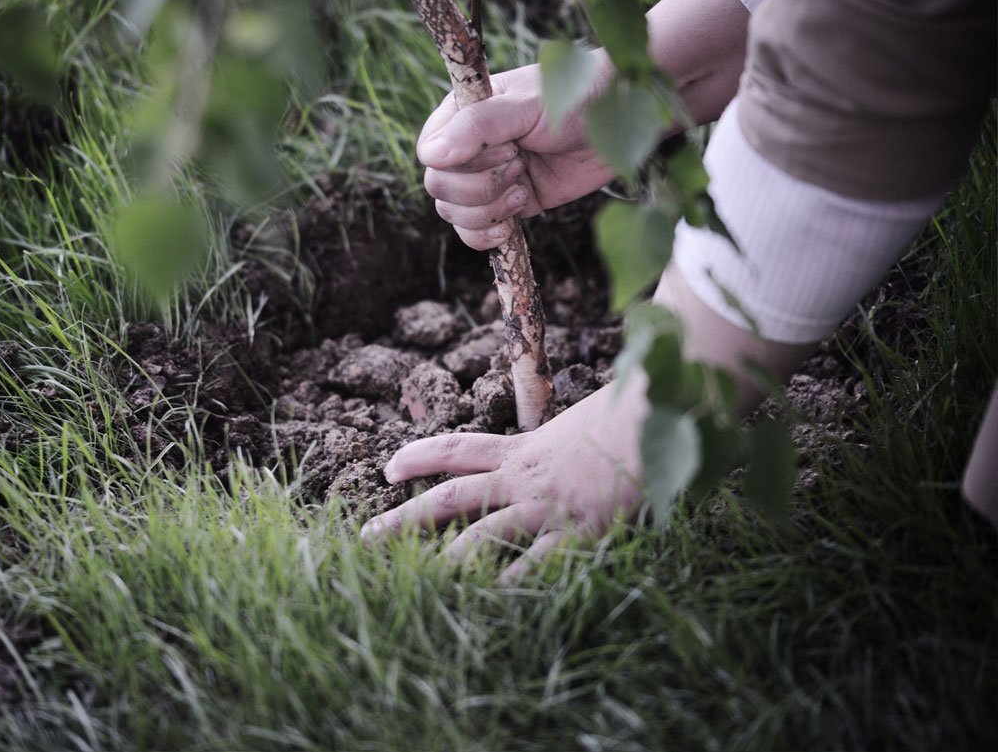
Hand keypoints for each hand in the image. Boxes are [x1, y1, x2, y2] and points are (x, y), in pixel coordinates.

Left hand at [361, 375, 648, 583]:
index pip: (458, 447)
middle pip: (450, 497)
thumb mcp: (581, 422)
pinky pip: (532, 567)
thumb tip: (567, 436)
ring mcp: (545, 507)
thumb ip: (562, 437)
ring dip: (442, 561)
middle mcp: (522, 478)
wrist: (656, 418)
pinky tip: (483, 606)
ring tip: (410, 583)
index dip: (420, 456)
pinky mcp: (575, 534)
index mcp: (522, 449)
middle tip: (365, 541)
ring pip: (479, 536)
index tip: (388, 467)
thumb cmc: (627, 414)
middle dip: (404, 519)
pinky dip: (507, 587)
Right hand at [418, 57, 616, 250]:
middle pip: (439, 188)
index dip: (461, 163)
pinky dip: (486, 236)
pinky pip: (473, 233)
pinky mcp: (505, 206)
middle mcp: (467, 149)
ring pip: (453, 214)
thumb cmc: (572, 98)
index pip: (430, 154)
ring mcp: (485, 180)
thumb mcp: (524, 106)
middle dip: (479, 187)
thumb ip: (477, 127)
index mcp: (462, 115)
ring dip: (487, 210)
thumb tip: (431, 156)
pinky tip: (510, 225)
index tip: (507, 149)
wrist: (617, 125)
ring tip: (524, 189)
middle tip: (520, 165)